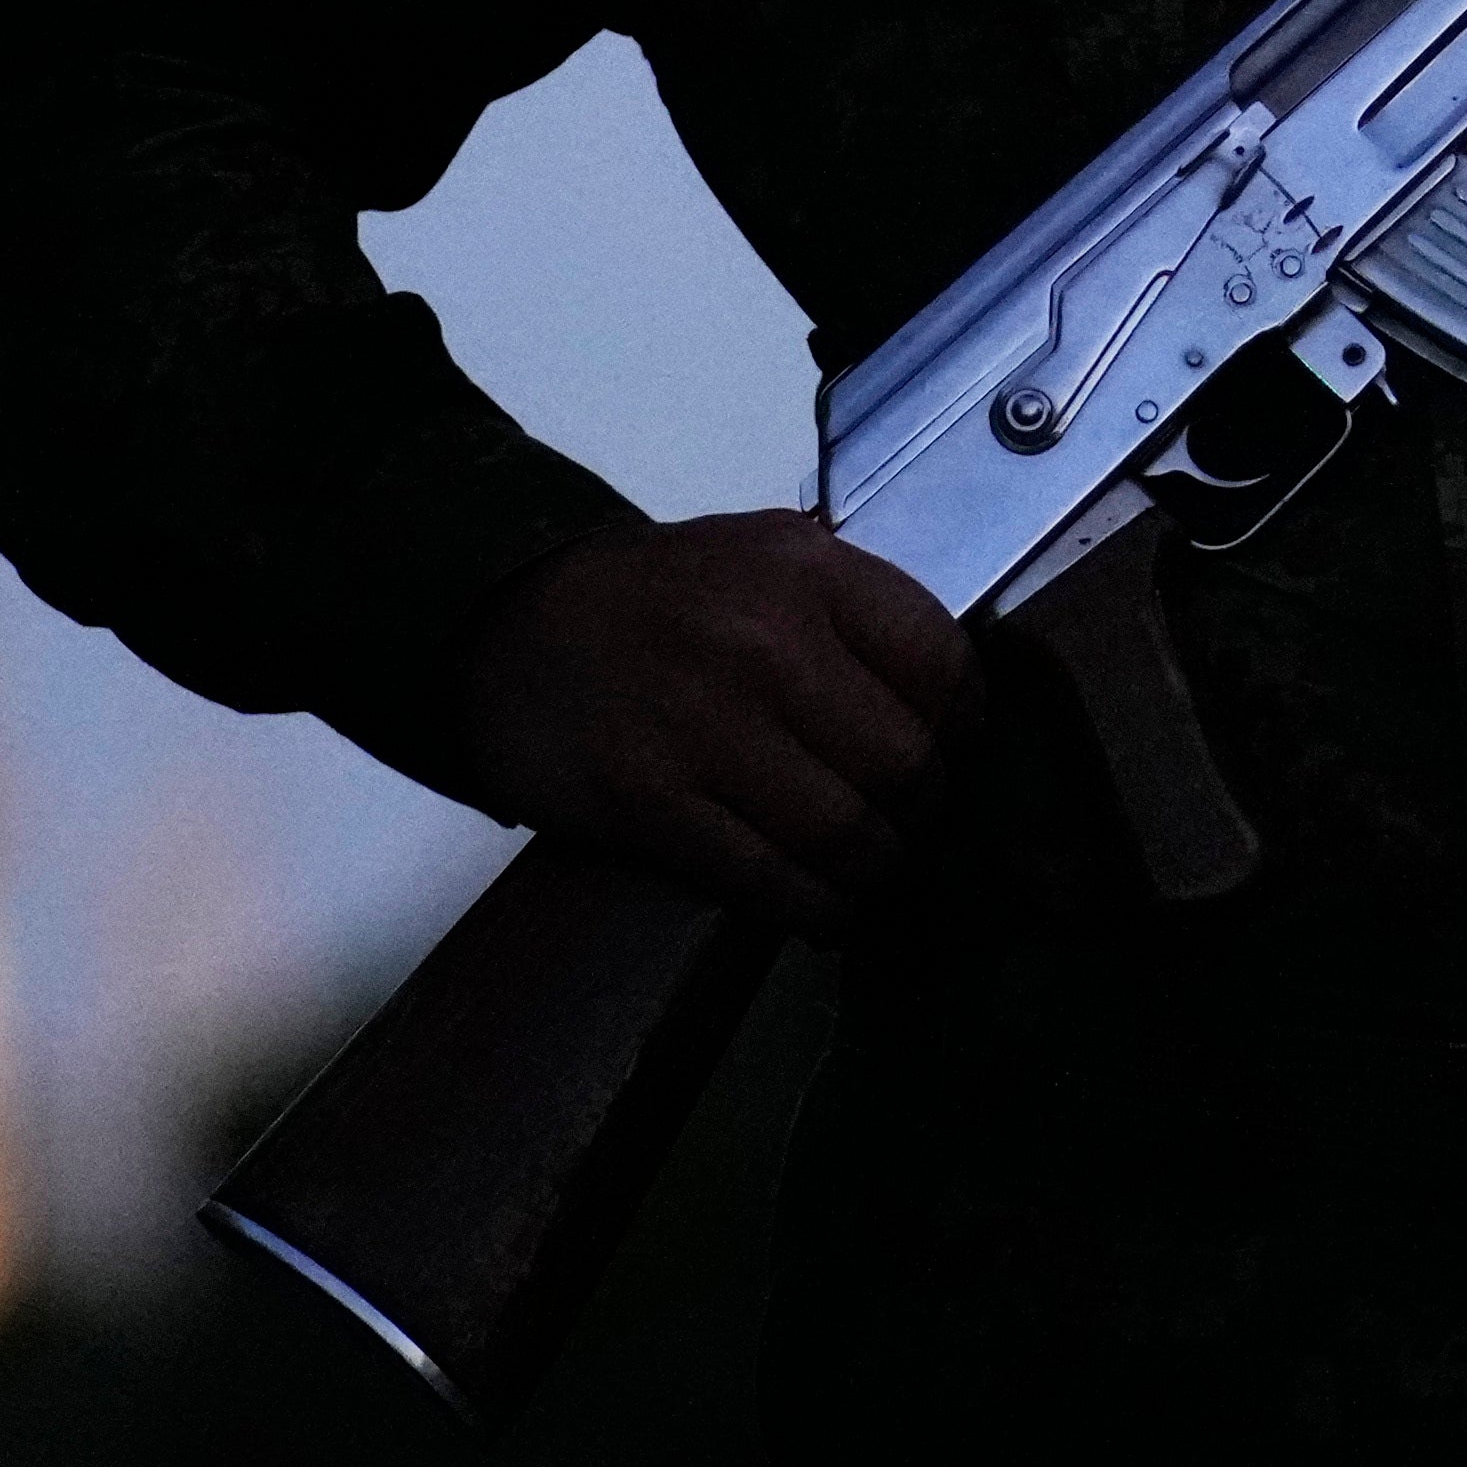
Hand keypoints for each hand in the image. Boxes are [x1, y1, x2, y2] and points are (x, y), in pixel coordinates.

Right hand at [441, 512, 969, 925]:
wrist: (502, 623)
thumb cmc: (645, 602)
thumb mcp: (756, 557)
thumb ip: (850, 611)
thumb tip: (949, 701)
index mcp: (802, 566)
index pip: (942, 663)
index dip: (965, 728)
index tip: (956, 755)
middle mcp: (761, 637)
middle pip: (906, 761)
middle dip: (922, 813)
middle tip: (912, 826)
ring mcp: (703, 723)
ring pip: (849, 832)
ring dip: (875, 872)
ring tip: (871, 874)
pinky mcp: (651, 802)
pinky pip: (773, 881)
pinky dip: (815, 910)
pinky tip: (823, 909)